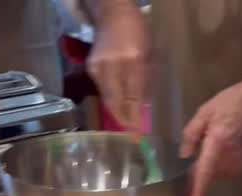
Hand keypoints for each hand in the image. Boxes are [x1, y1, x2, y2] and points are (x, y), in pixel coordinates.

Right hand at [88, 1, 151, 130]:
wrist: (112, 13)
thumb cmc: (137, 31)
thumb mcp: (149, 55)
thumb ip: (146, 82)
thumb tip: (143, 109)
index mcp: (132, 61)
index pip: (133, 97)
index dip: (135, 119)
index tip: (139, 137)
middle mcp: (113, 66)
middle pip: (116, 103)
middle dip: (125, 122)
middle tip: (133, 136)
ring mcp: (99, 68)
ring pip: (109, 100)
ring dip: (118, 114)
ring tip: (128, 125)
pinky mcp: (92, 69)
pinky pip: (103, 91)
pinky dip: (112, 101)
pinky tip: (119, 106)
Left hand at [181, 78, 241, 195]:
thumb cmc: (231, 102)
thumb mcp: (204, 112)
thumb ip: (191, 135)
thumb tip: (183, 157)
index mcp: (217, 144)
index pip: (204, 174)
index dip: (196, 192)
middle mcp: (231, 159)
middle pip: (210, 174)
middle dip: (203, 167)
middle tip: (206, 145)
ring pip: (220, 173)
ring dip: (215, 164)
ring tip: (222, 140)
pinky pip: (231, 170)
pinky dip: (226, 161)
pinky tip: (231, 143)